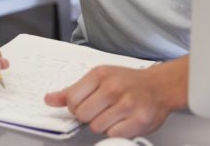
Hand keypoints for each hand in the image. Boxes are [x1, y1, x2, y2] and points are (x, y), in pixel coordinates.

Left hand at [43, 57, 187, 137]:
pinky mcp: (139, 120)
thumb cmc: (128, 82)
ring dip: (103, 124)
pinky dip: (116, 131)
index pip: (71, 99)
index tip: (85, 104)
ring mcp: (127, 104)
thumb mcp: (98, 78)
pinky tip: (123, 121)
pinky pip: (114, 134)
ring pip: (97, 127)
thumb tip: (49, 99)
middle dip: (89, 116)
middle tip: (101, 109)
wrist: (160, 86)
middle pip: (82, 115)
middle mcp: (113, 88)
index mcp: (100, 74)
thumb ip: (73, 90)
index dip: (75, 106)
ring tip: (114, 114)